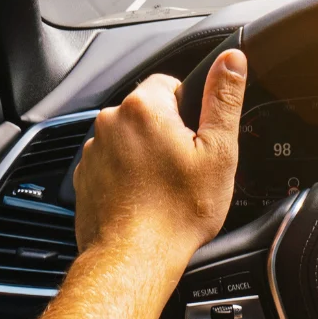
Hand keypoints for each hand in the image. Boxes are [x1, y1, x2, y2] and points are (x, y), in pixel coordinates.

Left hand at [72, 50, 247, 269]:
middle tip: (185, 168)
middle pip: (149, 112)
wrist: (134, 258)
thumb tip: (232, 60)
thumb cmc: (177, 211)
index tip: (197, 139)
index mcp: (144, 107)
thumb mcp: (218, 152)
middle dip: (167, 133)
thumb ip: (224, 98)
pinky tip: (144, 198)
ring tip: (164, 187)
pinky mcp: (85, 176)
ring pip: (129, 139)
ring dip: (146, 155)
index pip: (170, 83)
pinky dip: (127, 176)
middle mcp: (111, 122)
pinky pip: (112, 164)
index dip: (191, 110)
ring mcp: (93, 150)